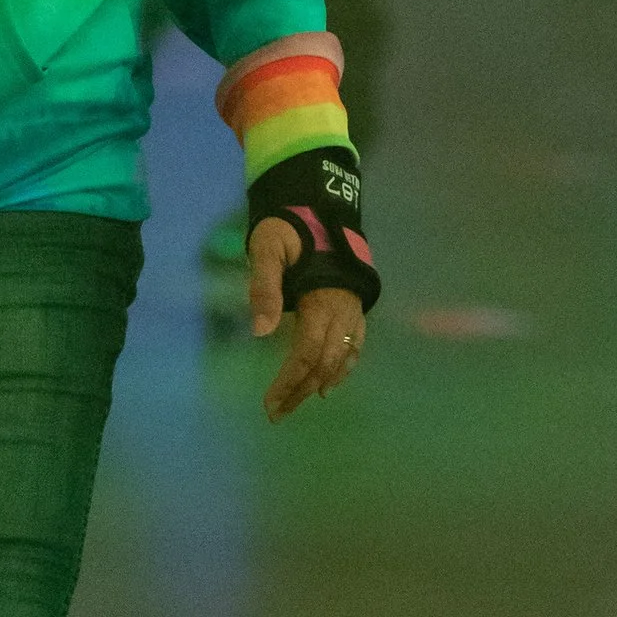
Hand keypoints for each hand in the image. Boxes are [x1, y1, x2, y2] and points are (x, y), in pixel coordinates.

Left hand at [250, 214, 367, 420]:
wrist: (319, 204)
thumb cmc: (288, 227)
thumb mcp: (268, 248)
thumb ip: (264, 286)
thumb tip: (260, 332)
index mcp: (322, 299)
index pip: (307, 352)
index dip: (289, 381)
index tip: (269, 403)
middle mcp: (343, 309)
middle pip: (325, 362)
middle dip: (301, 390)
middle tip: (276, 413)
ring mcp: (353, 308)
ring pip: (343, 357)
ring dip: (321, 383)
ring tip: (298, 402)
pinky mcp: (355, 305)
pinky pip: (356, 344)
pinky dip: (344, 367)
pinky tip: (330, 382)